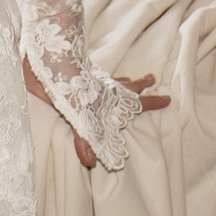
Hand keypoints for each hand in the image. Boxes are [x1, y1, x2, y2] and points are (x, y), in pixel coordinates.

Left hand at [22, 57, 170, 166]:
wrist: (48, 53)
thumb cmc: (62, 83)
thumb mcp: (74, 114)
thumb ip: (83, 138)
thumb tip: (91, 162)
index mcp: (107, 97)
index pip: (134, 102)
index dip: (151, 102)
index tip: (167, 99)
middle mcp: (101, 86)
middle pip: (125, 85)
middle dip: (139, 85)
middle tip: (152, 79)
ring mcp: (89, 78)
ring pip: (111, 78)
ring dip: (122, 79)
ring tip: (130, 78)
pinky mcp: (74, 71)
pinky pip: (93, 74)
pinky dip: (100, 76)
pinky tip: (96, 76)